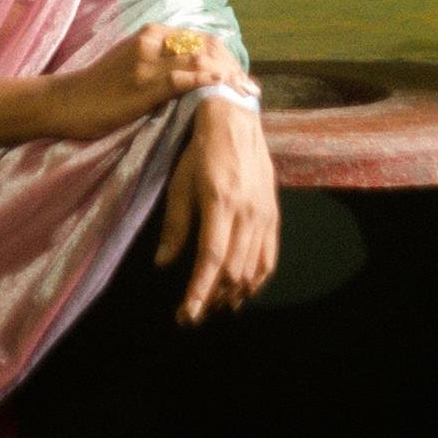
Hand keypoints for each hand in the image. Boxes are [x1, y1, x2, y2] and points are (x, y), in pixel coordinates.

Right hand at [48, 23, 259, 141]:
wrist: (64, 101)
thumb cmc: (96, 89)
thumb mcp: (130, 64)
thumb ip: (158, 62)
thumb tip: (190, 74)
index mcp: (150, 33)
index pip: (199, 39)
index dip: (225, 56)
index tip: (241, 75)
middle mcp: (152, 40)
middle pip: (206, 47)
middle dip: (233, 66)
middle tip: (252, 88)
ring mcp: (148, 61)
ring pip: (201, 61)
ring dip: (229, 77)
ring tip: (248, 94)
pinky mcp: (144, 84)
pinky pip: (185, 79)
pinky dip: (209, 84)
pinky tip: (225, 92)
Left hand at [153, 97, 278, 324]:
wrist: (237, 122)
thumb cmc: (201, 150)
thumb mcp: (180, 182)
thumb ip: (175, 224)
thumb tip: (163, 263)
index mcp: (220, 202)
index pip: (210, 259)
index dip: (199, 291)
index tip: (186, 314)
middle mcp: (248, 212)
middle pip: (233, 270)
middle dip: (213, 299)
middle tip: (193, 315)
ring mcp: (265, 214)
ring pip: (254, 269)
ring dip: (234, 293)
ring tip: (215, 306)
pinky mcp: (274, 214)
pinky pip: (270, 257)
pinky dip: (257, 279)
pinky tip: (242, 290)